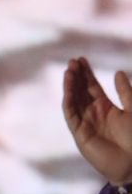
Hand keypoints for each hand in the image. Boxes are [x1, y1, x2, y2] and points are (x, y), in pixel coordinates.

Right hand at [64, 57, 131, 184]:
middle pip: (81, 91)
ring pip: (74, 101)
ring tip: (69, 71)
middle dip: (76, 77)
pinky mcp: (80, 134)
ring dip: (70, 86)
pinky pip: (71, 115)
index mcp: (106, 108)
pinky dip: (69, 102)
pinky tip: (68, 90)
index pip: (92, 87)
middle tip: (72, 61)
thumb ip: (125, 92)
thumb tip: (117, 72)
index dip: (86, 74)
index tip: (81, 59)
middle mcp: (93, 114)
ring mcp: (85, 123)